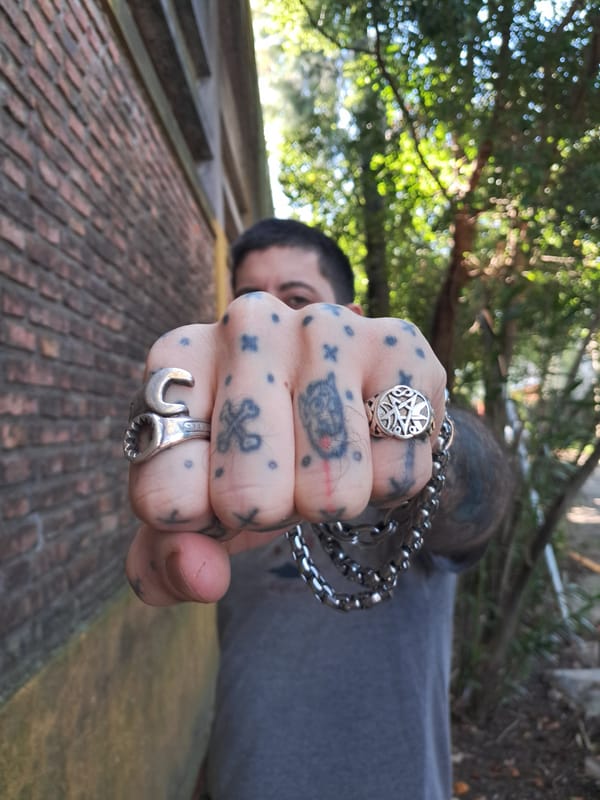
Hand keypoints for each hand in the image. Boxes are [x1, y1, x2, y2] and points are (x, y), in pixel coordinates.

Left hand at [125, 293, 446, 604]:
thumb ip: (167, 557)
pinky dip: (386, 487)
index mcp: (179, 359)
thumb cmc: (260, 455)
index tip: (213, 491)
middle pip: (248, 496)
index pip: (165, 496)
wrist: (352, 405)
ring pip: (330, 492)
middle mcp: (247, 324)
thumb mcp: (198, 505)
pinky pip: (396, 475)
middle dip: (268, 511)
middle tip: (279, 474)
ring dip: (329, 502)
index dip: (198, 521)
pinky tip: (374, 441)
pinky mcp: (400, 348)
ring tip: (325, 459)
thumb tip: (202, 580)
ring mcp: (327, 328)